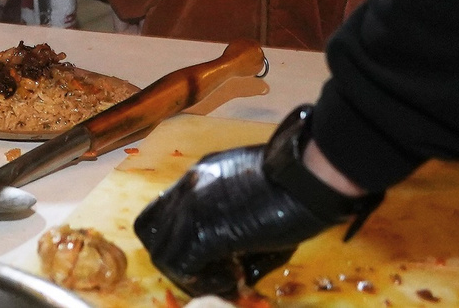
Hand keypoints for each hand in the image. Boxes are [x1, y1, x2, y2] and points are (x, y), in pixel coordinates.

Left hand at [133, 106, 376, 298]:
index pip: (158, 213)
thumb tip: (242, 273)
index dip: (174, 241)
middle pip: (151, 234)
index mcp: (198, 178)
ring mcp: (190, 208)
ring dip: (189, 275)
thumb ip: (238, 234)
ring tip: (227, 275)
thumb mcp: (257, 205)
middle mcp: (186, 189)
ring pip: (162, 254)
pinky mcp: (202, 231)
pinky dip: (203, 281)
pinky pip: (183, 267)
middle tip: (212, 272)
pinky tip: (234, 278)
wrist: (307, 177)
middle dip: (177, 261)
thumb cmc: (294, 187)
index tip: (207, 256)